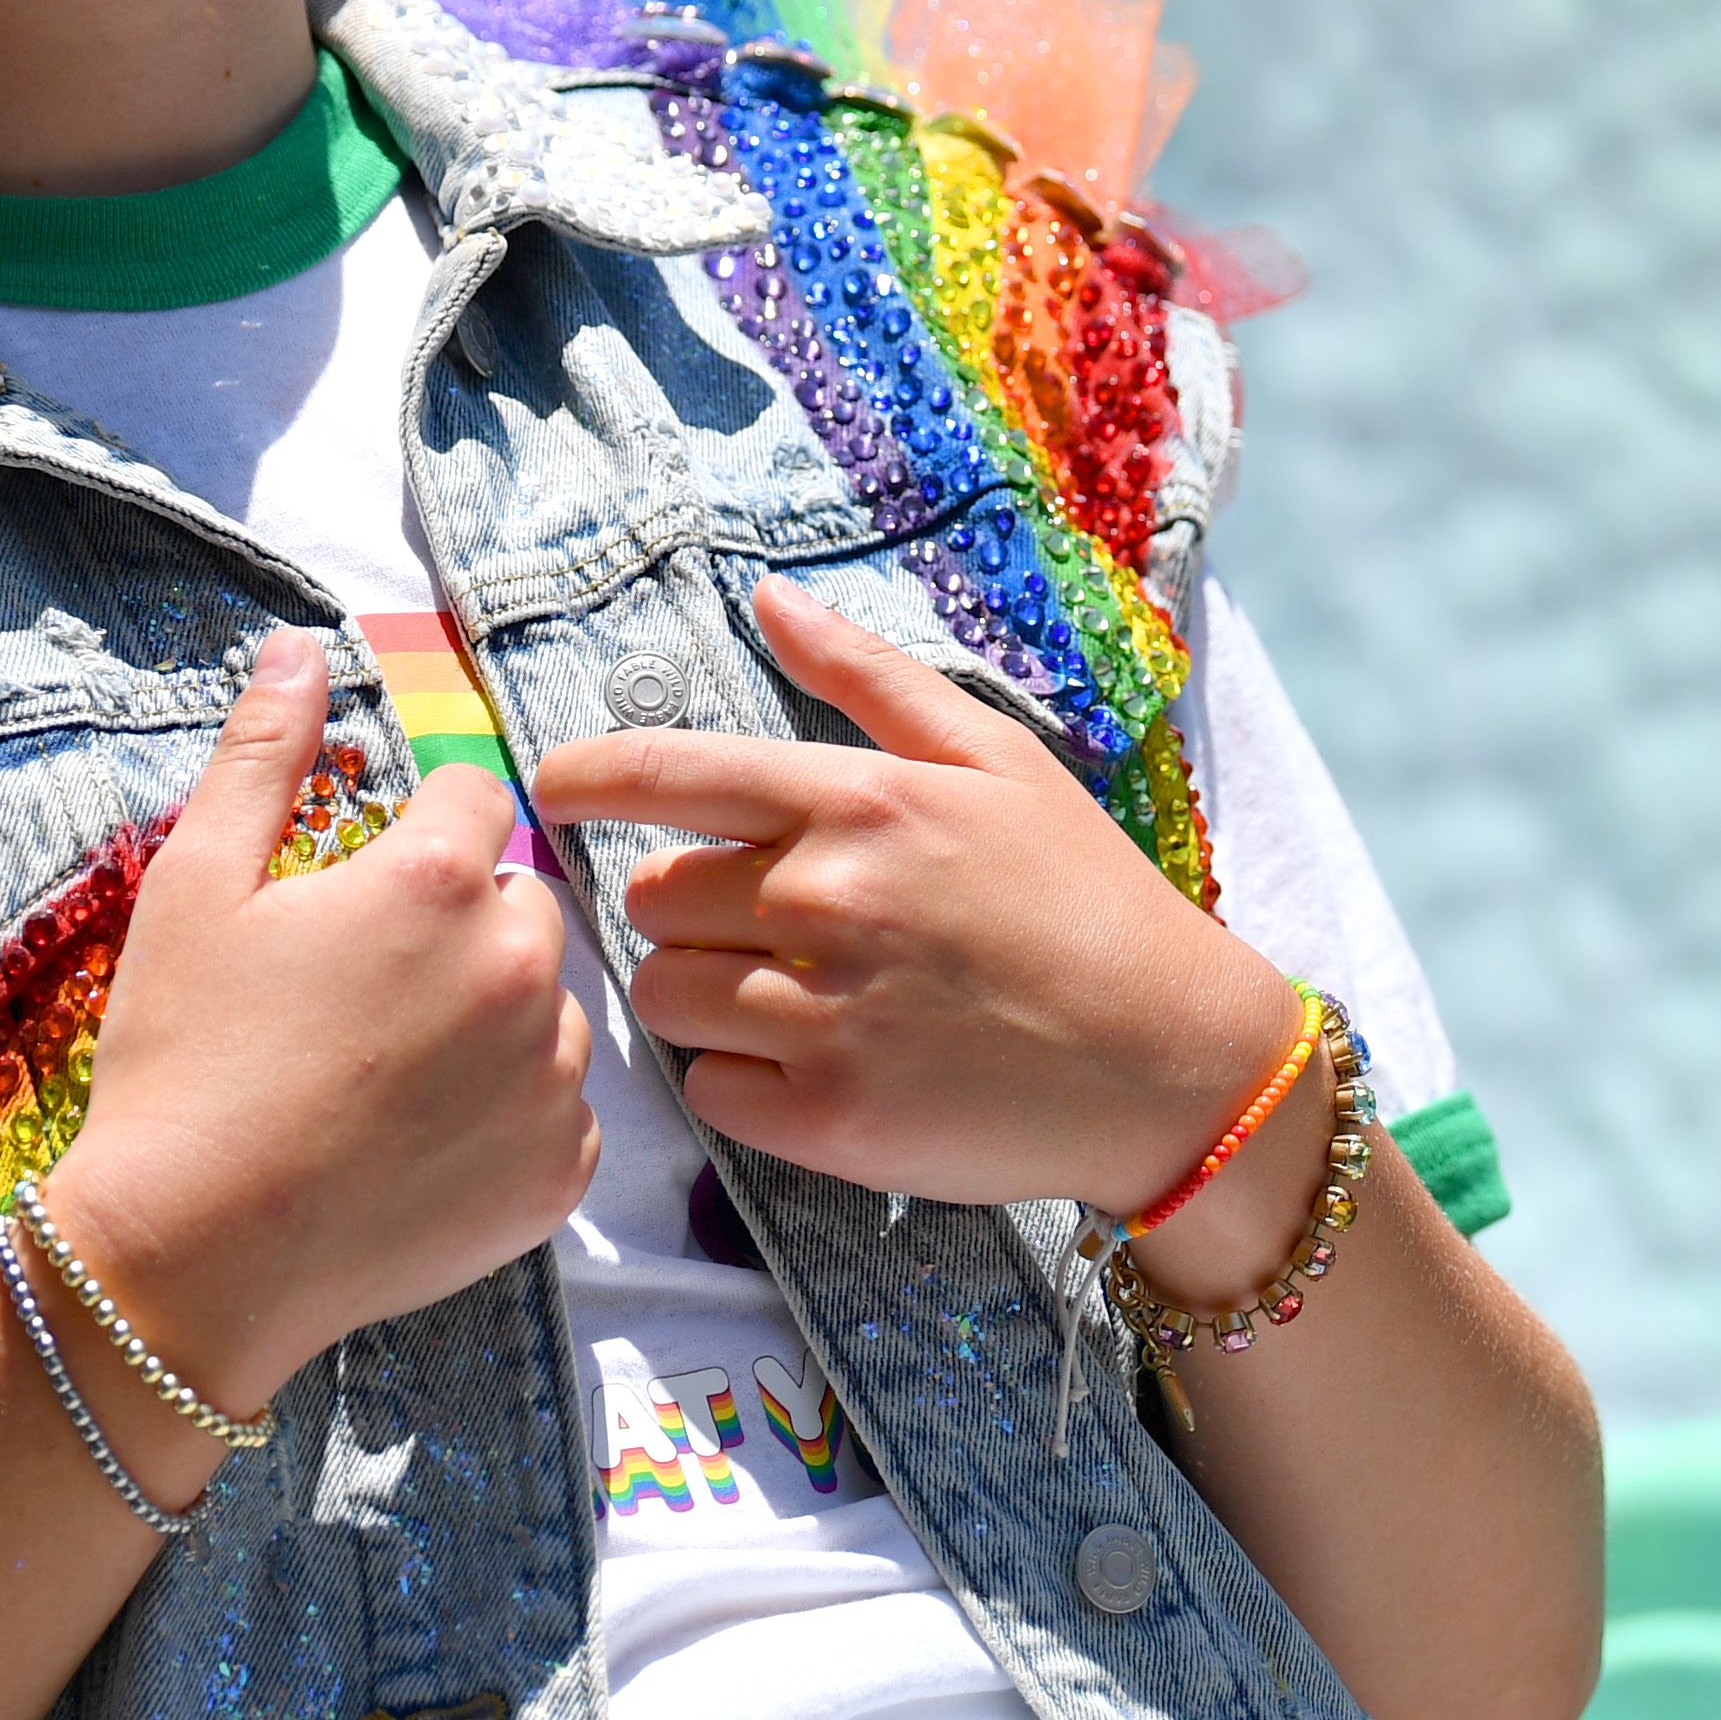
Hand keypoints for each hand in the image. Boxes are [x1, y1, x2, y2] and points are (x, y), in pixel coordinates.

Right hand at [46, 632, 594, 1410]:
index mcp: (438, 883)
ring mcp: (550, 1080)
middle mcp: (520, 969)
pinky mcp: (559, 1176)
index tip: (357, 900)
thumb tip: (298, 650)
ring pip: (546, 1008)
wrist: (189, 1258)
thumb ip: (261, 757)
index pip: (473, 800)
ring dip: (492, 1021)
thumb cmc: (182, 1063)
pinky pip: (557, 1114)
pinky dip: (506, 1120)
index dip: (411, 839)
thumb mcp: (197, 889)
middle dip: (458, 927)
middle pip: (521, 903)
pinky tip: (417, 1144)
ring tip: (385, 1077)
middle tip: (361, 995)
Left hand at [533, 579, 1300, 1226]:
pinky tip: (822, 1066)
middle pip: (653, 901)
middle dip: (691, 911)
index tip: (549, 790)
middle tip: (774, 930)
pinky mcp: (826, 1120)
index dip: (586, 781)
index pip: (665, 776)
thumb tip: (767, 599)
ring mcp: (822, 1015)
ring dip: (707, 997)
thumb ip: (869, 678)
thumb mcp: (997, 759)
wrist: (1170, 1064)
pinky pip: (708, 1091)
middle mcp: (824, 902)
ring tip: (800, 999)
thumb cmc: (1084, 898)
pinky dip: (743, 1082)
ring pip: (667, 998)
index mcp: (859, 803)